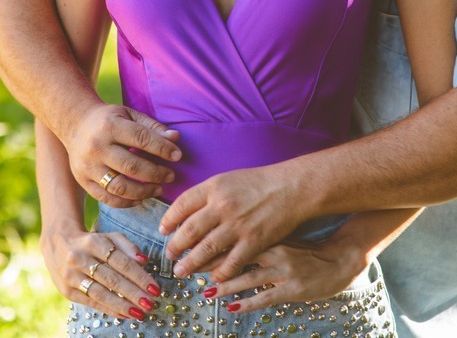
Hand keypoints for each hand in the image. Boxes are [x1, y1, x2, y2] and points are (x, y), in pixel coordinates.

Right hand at [40, 222, 163, 322]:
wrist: (57, 243)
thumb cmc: (91, 241)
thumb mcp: (108, 237)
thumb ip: (127, 246)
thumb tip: (144, 260)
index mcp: (93, 242)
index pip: (121, 262)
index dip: (139, 276)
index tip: (154, 288)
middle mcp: (80, 259)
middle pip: (111, 279)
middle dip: (133, 293)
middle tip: (150, 303)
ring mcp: (71, 276)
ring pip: (100, 293)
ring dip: (121, 305)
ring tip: (139, 313)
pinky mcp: (66, 291)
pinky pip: (90, 302)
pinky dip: (108, 309)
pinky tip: (123, 314)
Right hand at [64, 103, 181, 206]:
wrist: (75, 124)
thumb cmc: (109, 119)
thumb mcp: (130, 115)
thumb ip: (152, 127)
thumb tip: (176, 139)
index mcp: (110, 126)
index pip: (141, 139)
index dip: (163, 149)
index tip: (178, 156)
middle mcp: (97, 147)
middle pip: (131, 167)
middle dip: (156, 174)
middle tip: (171, 176)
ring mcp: (88, 167)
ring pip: (119, 187)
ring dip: (144, 192)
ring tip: (159, 189)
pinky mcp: (83, 181)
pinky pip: (107, 198)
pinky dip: (126, 202)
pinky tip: (140, 198)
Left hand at [159, 166, 308, 280]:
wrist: (292, 187)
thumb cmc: (260, 182)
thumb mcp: (229, 179)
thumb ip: (208, 194)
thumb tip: (185, 213)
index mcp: (214, 186)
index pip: (182, 204)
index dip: (169, 220)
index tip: (164, 230)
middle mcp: (223, 205)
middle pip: (189, 230)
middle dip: (176, 246)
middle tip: (169, 256)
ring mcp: (238, 224)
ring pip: (206, 249)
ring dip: (191, 263)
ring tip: (181, 271)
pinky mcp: (254, 240)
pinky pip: (231, 262)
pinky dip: (220, 272)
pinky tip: (214, 278)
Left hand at [203, 237, 367, 313]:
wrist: (341, 258)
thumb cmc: (309, 250)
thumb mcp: (283, 239)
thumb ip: (260, 240)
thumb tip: (229, 240)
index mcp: (270, 237)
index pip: (235, 239)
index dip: (211, 245)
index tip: (190, 249)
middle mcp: (275, 251)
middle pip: (237, 257)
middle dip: (211, 264)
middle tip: (189, 269)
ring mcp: (284, 271)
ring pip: (248, 278)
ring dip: (226, 285)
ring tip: (206, 290)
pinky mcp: (293, 288)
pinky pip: (266, 297)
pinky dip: (247, 303)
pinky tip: (231, 308)